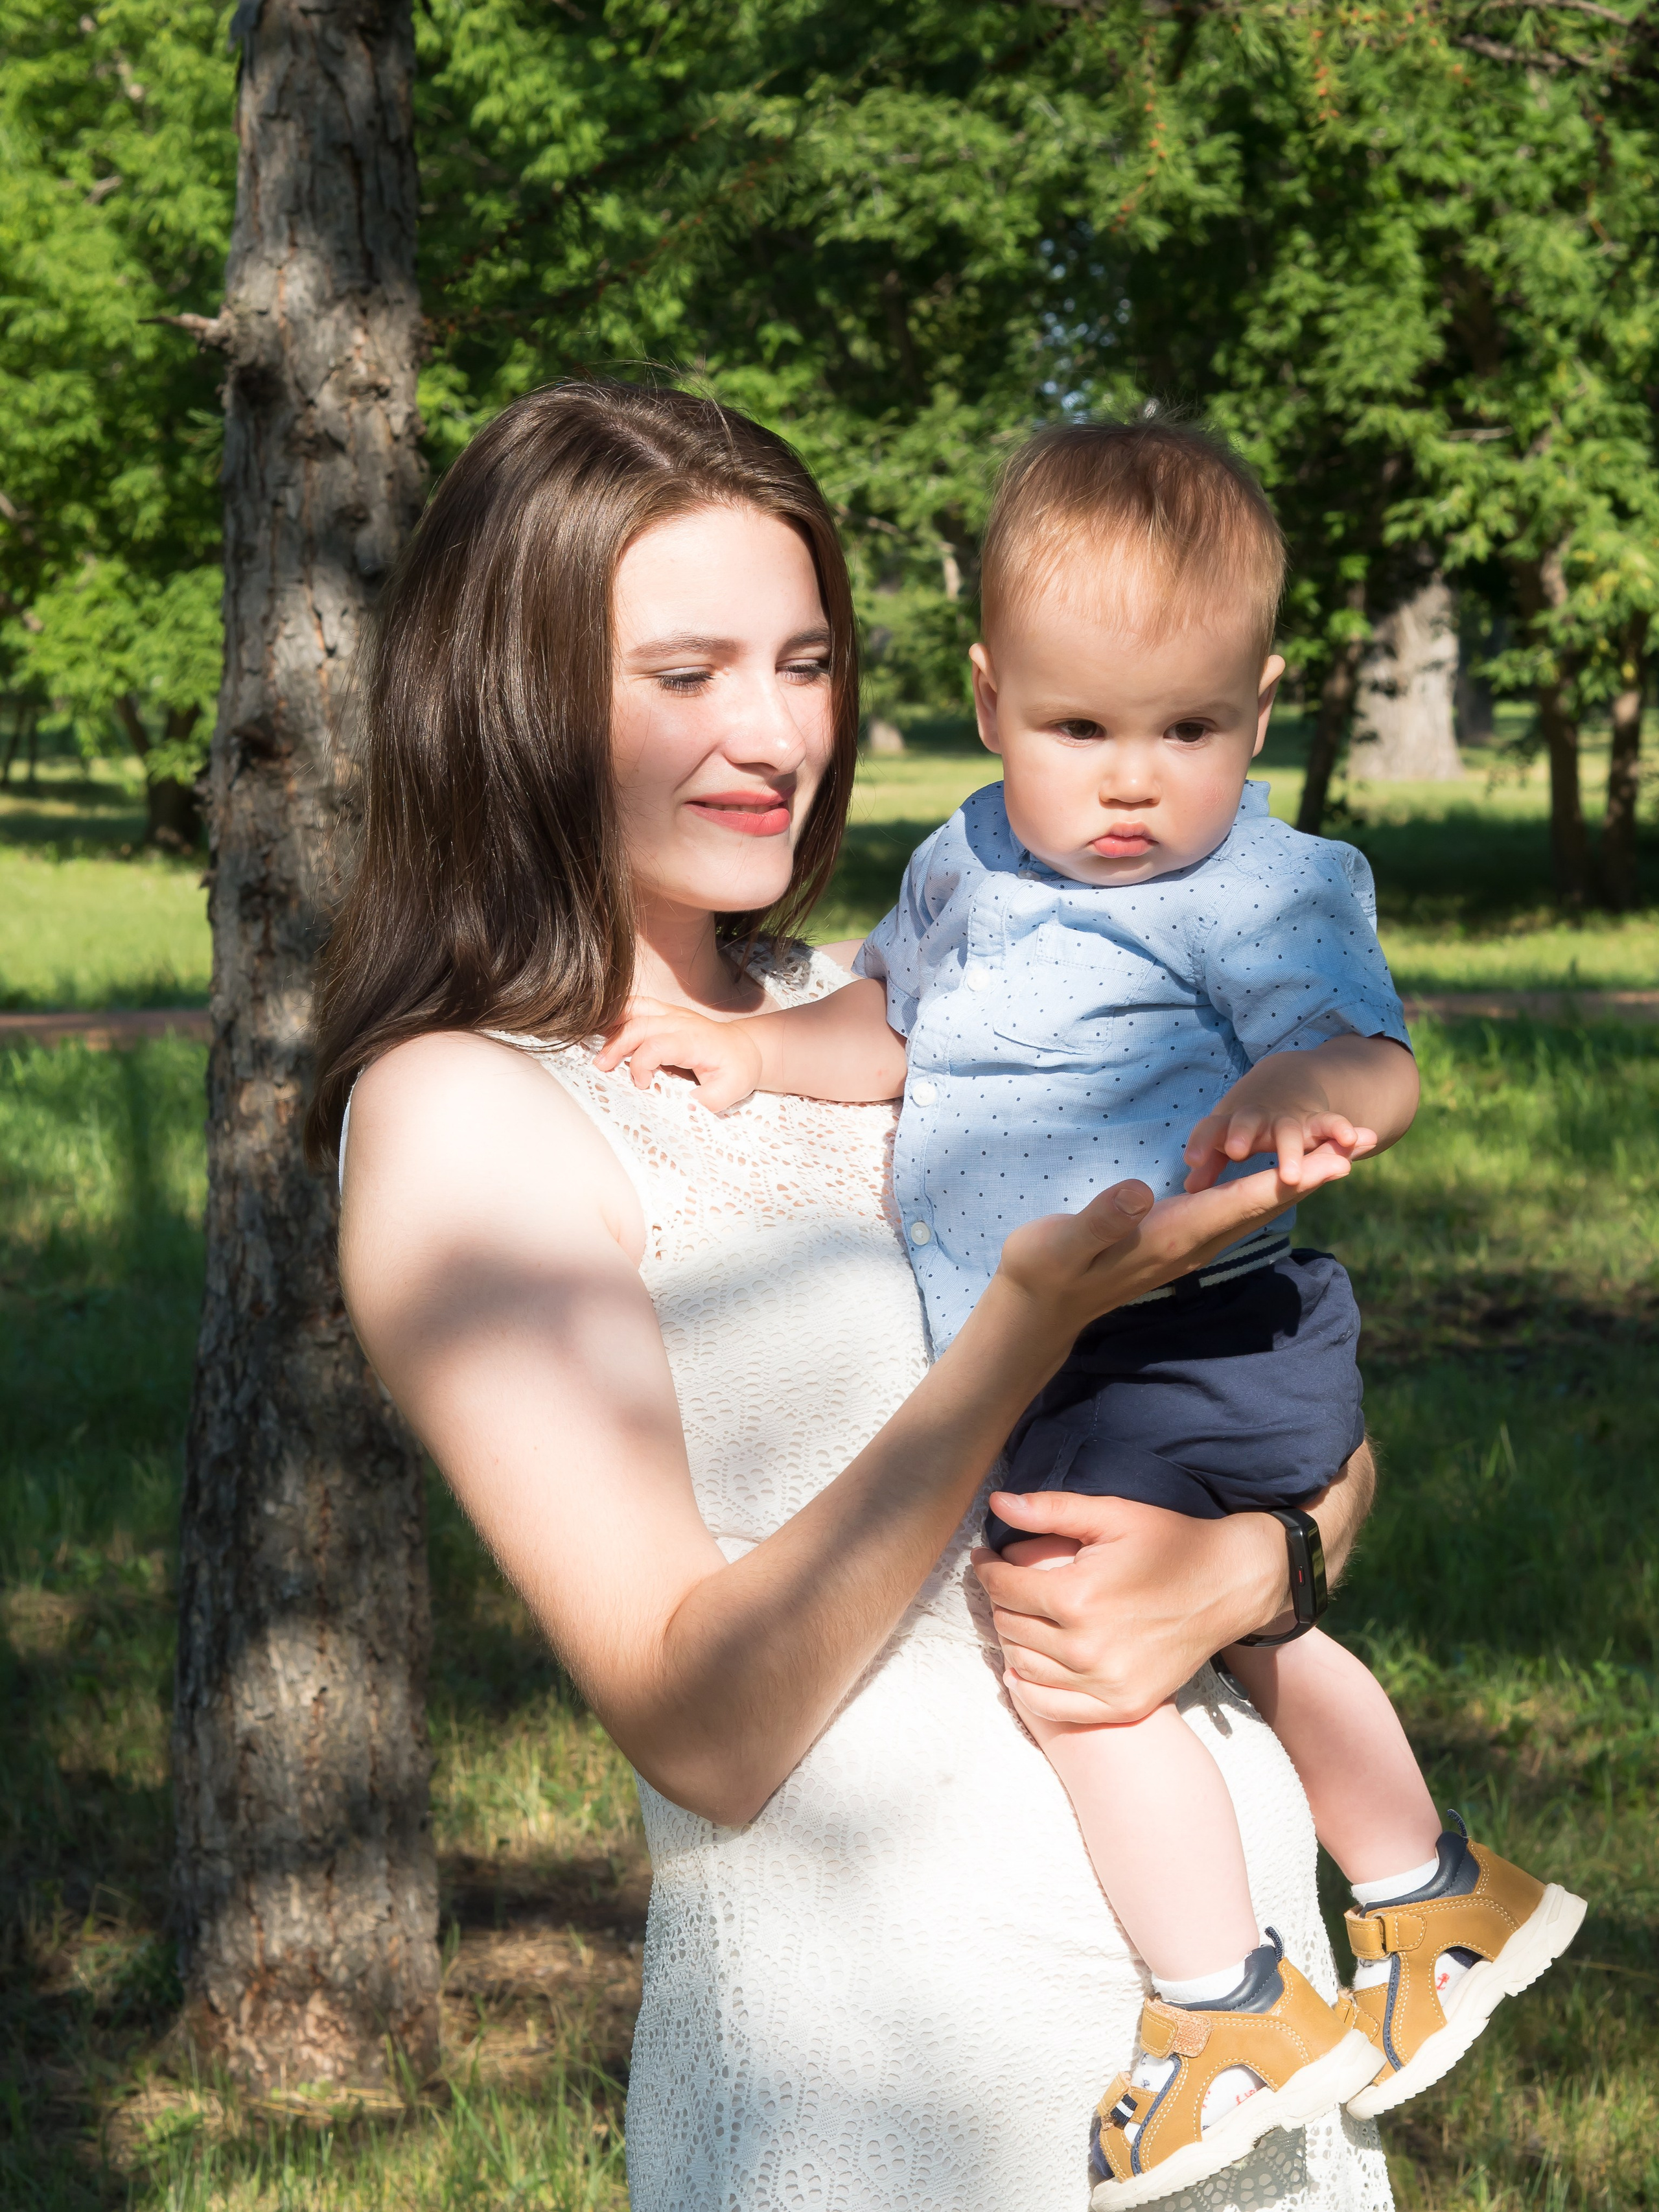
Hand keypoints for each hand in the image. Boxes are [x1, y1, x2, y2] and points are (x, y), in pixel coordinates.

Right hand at [594, 997, 762, 1111]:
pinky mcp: (663, 1013)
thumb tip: (682, 1110)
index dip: (642, 1065)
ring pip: (634, 1008)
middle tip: (600, 1067)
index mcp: (694, 1039)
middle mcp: (680, 1021)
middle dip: (616, 1045)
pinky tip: (602, 1031)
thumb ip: (706, 1102)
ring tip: (594, 1044)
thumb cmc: (736, 1069)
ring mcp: (670, 1014)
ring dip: (612, 1025)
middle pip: (639, 1024)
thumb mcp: (730, 1092)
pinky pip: (635, 1007)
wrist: (745, 1048)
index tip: (644, 1086)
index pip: (657, 1045)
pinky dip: (616, 1017)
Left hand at [973, 1491, 1287, 1724]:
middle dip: (1000, 1600)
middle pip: (1010, 1626)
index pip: (1004, 1588)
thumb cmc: (1170, 1542)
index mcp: (1079, 1596)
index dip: (986, 1568)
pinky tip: (1021, 1670)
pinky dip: (1029, 1690)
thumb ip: (1050, 1510)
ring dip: (1011, 1640)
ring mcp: (1106, 1682)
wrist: (1229, 1585)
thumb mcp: (1112, 1515)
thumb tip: (997, 1504)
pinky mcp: (1124, 1704)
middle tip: (1005, 1584)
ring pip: (1024, 1666)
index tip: (984, 1557)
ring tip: (1018, 1617)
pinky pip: (1054, 1707)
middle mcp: (1087, 1647)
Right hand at [994, 1139, 1356, 1349]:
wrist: (1042, 1308)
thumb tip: (1142, 1193)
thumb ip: (1103, 1219)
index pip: (1241, 1204)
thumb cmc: (1046, 1268)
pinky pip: (1241, 1210)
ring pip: (1260, 1209)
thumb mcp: (1063, 1242)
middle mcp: (1193, 1243)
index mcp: (1172, 1236)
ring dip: (1305, 1179)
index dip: (1289, 1179)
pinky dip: (1273, 1187)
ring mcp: (1191, 1244)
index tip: (1337, 1160)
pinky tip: (1287, 1173)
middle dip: (1317, 1173)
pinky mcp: (1182, 1240)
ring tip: (1344, 1151)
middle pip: (1268, 1205)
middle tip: (1364, 1141)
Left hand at [1183, 1086, 1375, 1193]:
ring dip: (1290, 1151)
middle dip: (1241, 1134)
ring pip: (1289, 1131)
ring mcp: (1288, 1119)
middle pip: (1248, 1122)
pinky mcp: (1318, 1122)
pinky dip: (1340, 1130)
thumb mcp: (1226, 1138)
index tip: (1192, 1161)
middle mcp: (1258, 1118)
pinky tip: (1351, 1142)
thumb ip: (1209, 1163)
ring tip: (1290, 1176)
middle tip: (1235, 1151)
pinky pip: (1331, 1124)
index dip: (1202, 1143)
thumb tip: (1190, 1191)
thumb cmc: (1247, 1123)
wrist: (1288, 1081)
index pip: (1211, 1129)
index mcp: (1230, 1124)